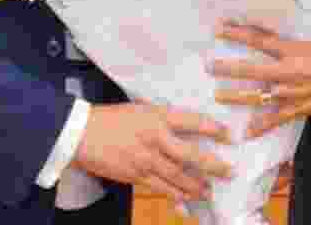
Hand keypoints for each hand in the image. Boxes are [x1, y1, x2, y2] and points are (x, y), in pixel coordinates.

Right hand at [72, 103, 232, 203]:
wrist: (81, 134)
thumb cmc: (110, 118)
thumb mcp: (140, 109)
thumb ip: (162, 118)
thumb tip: (183, 126)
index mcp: (157, 117)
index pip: (192, 121)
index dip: (213, 128)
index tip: (229, 135)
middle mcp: (155, 139)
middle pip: (190, 155)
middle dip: (212, 165)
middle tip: (229, 172)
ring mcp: (145, 160)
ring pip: (177, 176)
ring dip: (196, 186)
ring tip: (209, 191)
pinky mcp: (135, 176)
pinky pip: (160, 188)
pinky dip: (174, 195)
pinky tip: (185, 200)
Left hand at [210, 21, 310, 137]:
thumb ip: (289, 46)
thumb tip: (266, 40)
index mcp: (294, 50)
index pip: (260, 40)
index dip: (238, 34)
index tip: (219, 28)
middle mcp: (290, 71)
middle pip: (253, 69)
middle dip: (229, 68)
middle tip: (209, 66)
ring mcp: (294, 92)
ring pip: (260, 96)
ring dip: (237, 97)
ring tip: (219, 96)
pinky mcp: (301, 108)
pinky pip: (277, 119)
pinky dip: (261, 126)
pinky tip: (246, 132)